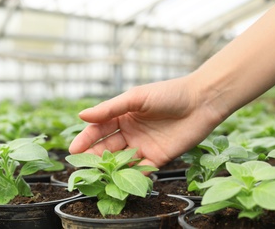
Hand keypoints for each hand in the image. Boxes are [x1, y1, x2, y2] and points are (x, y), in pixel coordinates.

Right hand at [69, 75, 224, 167]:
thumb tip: (81, 115)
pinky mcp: (158, 158)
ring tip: (98, 175)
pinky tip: (121, 179)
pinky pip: (141, 169)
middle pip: (107, 146)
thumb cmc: (168, 94)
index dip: (86, 139)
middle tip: (81, 167)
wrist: (201, 102)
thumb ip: (110, 108)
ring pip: (121, 159)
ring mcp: (143, 145)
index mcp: (122, 115)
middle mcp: (130, 131)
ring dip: (110, 167)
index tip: (73, 150)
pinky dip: (131, 175)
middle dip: (94, 156)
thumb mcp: (135, 98)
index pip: (99, 129)